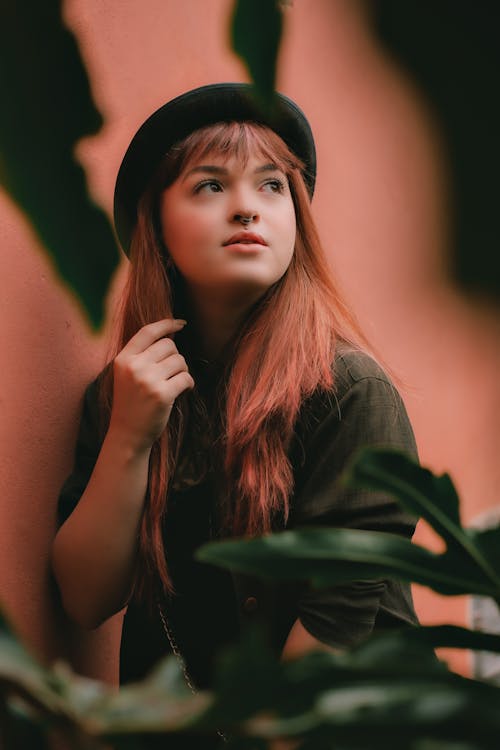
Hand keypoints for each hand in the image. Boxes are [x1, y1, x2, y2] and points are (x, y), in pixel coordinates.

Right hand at [108, 318, 193, 452]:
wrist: (127, 434)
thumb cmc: (131, 403)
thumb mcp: (127, 375)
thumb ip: (142, 355)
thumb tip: (171, 334)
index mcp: (123, 359)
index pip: (148, 332)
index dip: (166, 324)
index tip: (180, 323)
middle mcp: (134, 366)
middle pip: (169, 345)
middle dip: (176, 356)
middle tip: (172, 372)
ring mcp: (148, 380)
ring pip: (180, 360)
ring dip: (182, 371)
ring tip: (175, 383)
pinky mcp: (162, 394)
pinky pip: (186, 377)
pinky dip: (189, 384)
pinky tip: (183, 391)